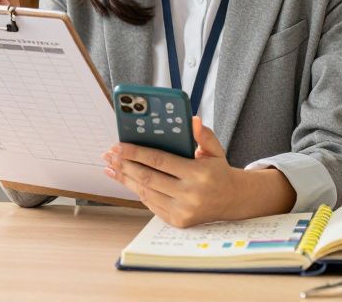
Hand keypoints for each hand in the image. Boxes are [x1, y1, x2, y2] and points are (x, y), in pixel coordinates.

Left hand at [102, 116, 295, 226]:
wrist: (232, 200)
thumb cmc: (218, 171)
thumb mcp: (215, 150)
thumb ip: (203, 134)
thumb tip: (192, 119)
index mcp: (198, 174)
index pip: (160, 161)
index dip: (136, 153)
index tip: (119, 145)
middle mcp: (190, 195)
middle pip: (148, 178)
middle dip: (124, 165)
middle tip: (109, 154)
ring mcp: (183, 211)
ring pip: (146, 192)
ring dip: (125, 178)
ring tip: (111, 166)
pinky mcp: (178, 221)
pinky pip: (151, 204)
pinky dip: (136, 191)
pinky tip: (125, 180)